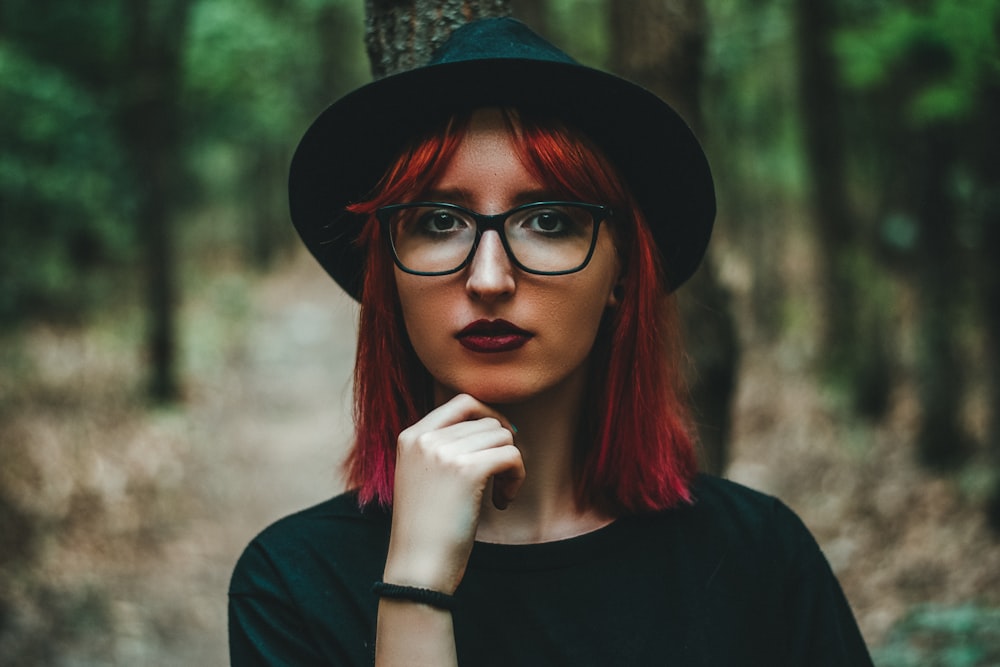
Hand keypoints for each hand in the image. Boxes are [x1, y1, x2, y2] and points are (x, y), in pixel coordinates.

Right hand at [383, 394, 524, 594]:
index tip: (498, 444)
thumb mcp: (422, 477)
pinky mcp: (467, 470)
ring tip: (499, 493)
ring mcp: (444, 452)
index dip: (488, 418)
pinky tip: (503, 501)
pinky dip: (517, 477)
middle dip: (500, 449)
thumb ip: (443, 448)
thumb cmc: (425, 530)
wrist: (416, 568)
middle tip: (499, 479)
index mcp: (410, 436)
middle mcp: (424, 438)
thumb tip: (496, 425)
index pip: (461, 402)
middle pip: (486, 421)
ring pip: (502, 436)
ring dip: (510, 464)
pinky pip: (511, 456)